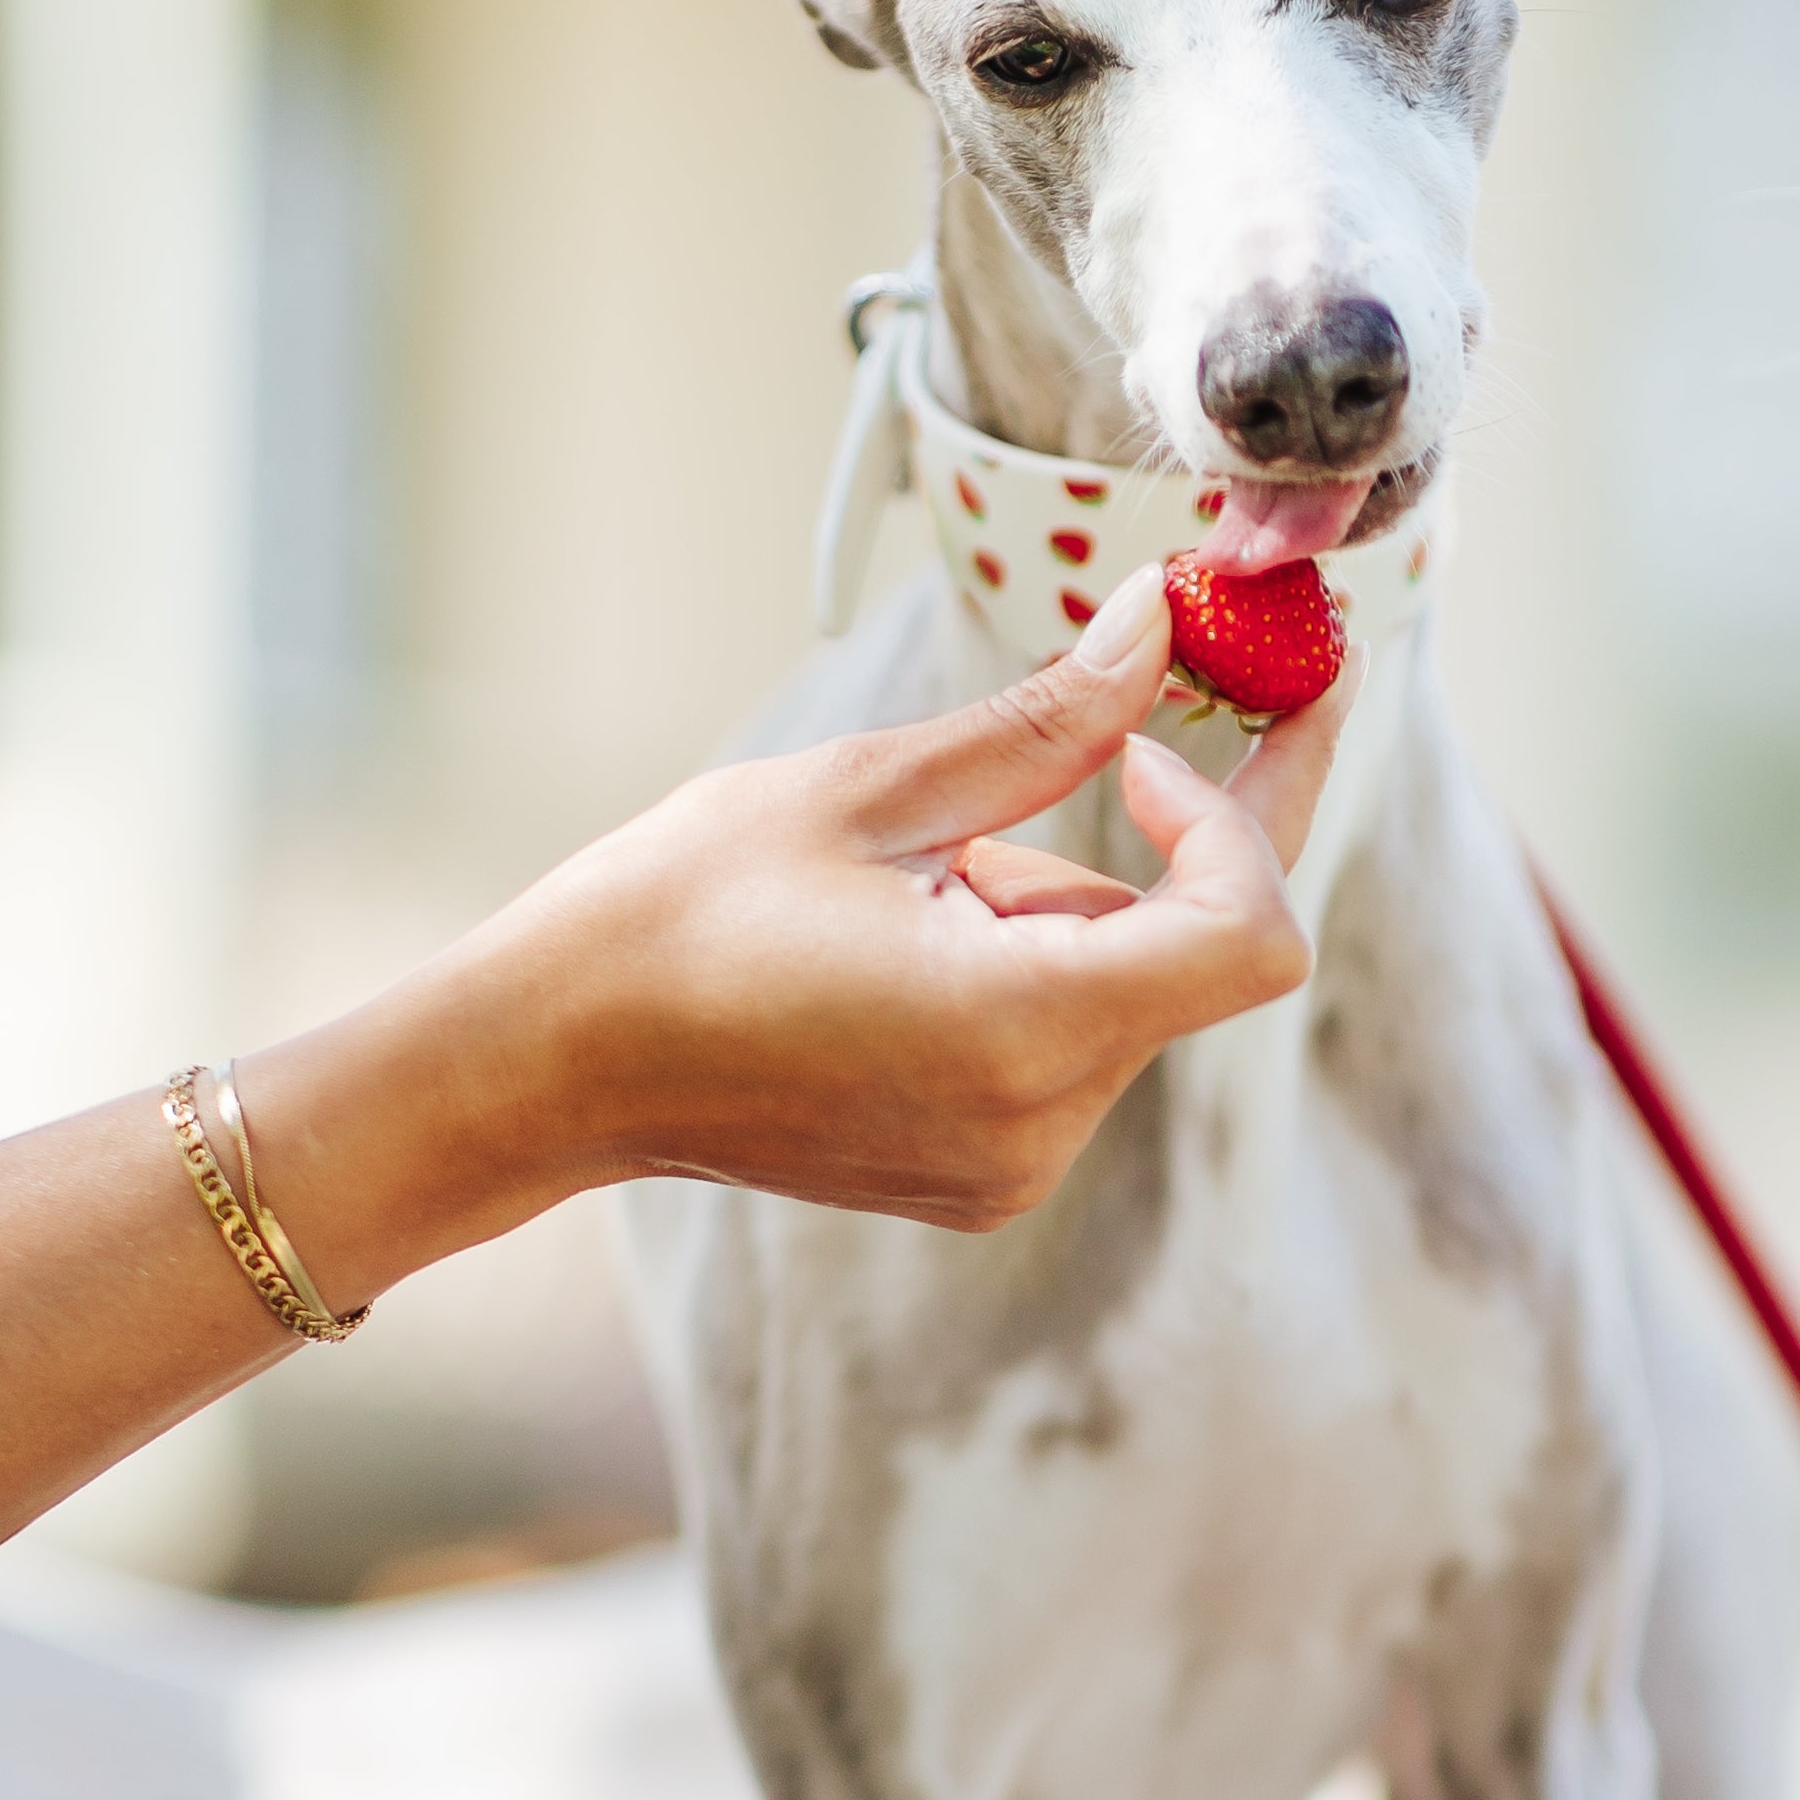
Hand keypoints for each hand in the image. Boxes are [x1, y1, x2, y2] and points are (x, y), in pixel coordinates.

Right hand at [259, 562, 1354, 1252]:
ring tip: (910, 876)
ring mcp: (1015, 1165)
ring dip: (1065, 902)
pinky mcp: (986, 1174)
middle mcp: (1040, 1123)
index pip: (1249, 933)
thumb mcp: (869, 789)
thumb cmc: (677, 912)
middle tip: (1110, 715)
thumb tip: (1163, 624)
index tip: (1176, 727)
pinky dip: (1030, 962)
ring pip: (1125, 989)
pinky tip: (905, 934)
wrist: (550, 1063)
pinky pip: (1070, 1041)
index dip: (1248, 814)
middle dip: (1153, 838)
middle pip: (1192, 954)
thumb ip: (1045, 721)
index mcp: (1019, 1029)